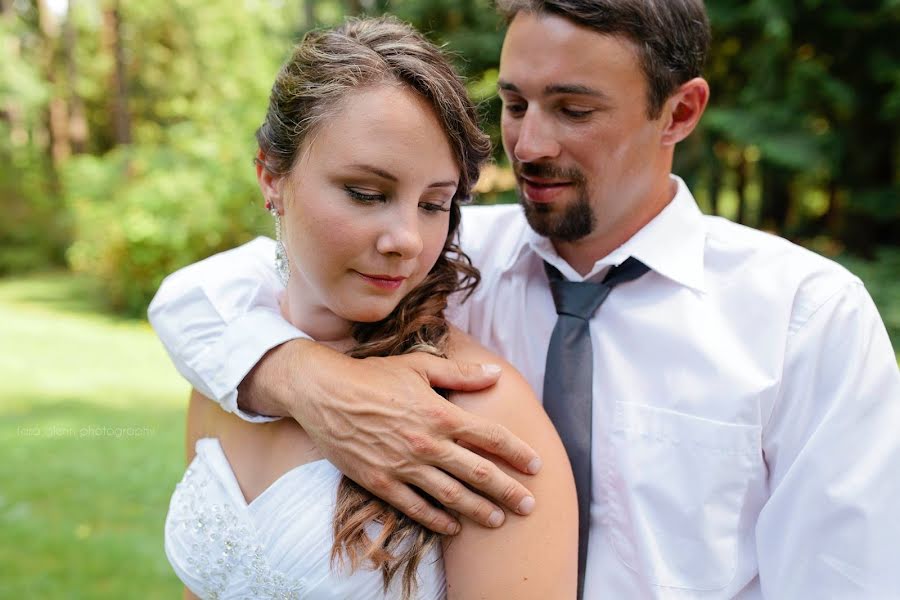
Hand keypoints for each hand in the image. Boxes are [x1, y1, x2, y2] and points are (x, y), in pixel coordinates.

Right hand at [240, 339, 541, 533]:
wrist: (324, 393)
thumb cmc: (373, 376)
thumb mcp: (420, 366)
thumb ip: (461, 373)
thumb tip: (496, 373)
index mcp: (441, 414)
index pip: (491, 437)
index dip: (517, 452)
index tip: (536, 465)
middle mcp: (428, 444)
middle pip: (479, 473)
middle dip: (508, 491)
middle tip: (529, 505)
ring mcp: (404, 467)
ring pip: (452, 496)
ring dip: (479, 510)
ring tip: (499, 519)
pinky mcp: (381, 483)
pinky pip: (416, 508)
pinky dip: (438, 520)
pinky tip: (454, 527)